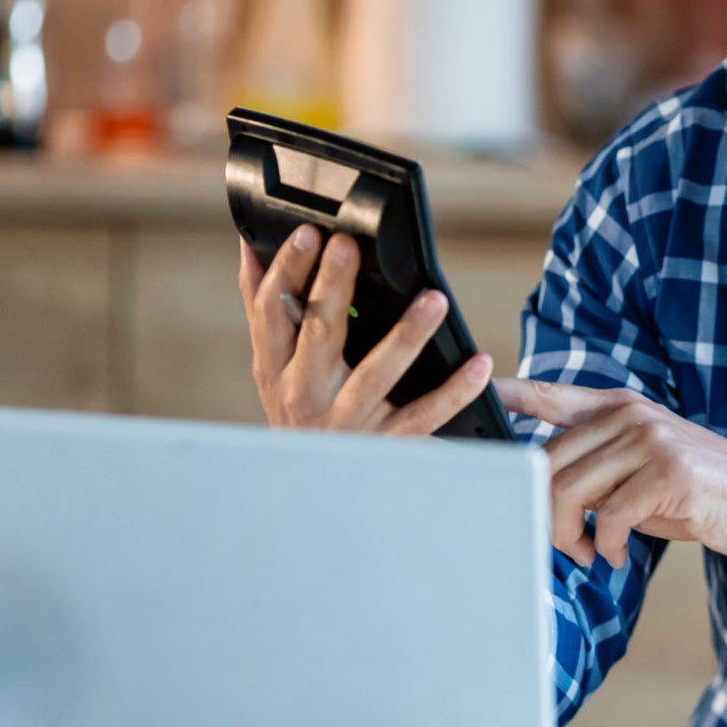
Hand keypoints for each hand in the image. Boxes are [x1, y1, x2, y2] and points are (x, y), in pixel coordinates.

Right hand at [239, 225, 491, 433]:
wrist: (310, 493)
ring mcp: (348, 420)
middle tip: (350, 245)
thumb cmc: (297, 413)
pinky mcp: (387, 444)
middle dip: (332, 286)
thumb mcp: (270, 366)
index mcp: (276, 367)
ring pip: (376, 374)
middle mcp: (306, 393)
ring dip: (406, 335)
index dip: (289, 271)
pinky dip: (455, 391)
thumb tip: (247, 245)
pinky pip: (425, 415)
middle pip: (319, 333)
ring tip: (434, 299)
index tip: (310, 233)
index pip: (275, 312)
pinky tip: (479, 364)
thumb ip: (263, 308)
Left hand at [496, 378, 726, 567]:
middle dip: (542, 516)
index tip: (478, 396)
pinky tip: (617, 556)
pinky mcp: (669, 472)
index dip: (508, 395)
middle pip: (546, 463)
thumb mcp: (644, 467)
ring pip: (567, 491)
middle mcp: (630, 414)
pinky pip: (607, 517)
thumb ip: (599, 464)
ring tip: (591, 553)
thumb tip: (543, 487)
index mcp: (620, 407)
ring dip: (568, 537)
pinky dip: (605, 547)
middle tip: (568, 547)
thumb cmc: (701, 493)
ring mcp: (651, 439)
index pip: (549, 395)